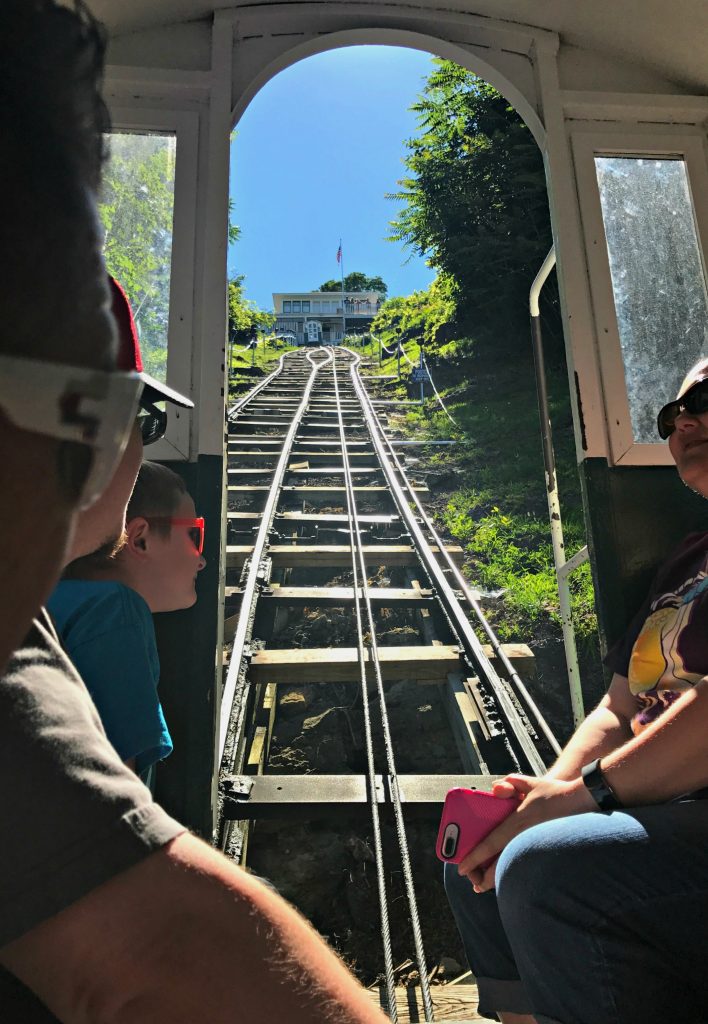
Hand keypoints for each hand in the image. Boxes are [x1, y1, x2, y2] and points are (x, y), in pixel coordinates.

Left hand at [457, 774, 595, 892]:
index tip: (461, 867)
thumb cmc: (557, 792)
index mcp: (518, 821)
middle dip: (484, 877)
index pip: (491, 843)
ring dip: (500, 879)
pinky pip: (528, 865)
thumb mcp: (531, 782)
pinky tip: (512, 877)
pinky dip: (517, 872)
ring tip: (488, 885)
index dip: (474, 857)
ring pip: (514, 868)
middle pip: (500, 863)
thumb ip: (511, 782)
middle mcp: (526, 836)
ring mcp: (538, 845)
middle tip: (474, 883)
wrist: (587, 801)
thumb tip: (495, 788)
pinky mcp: (549, 851)